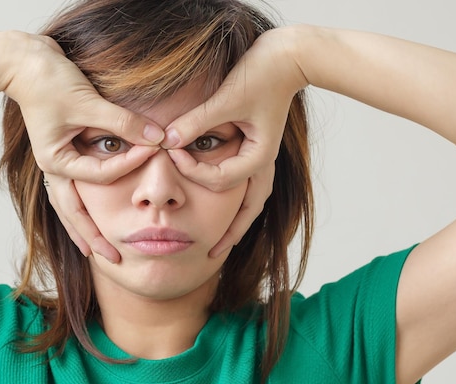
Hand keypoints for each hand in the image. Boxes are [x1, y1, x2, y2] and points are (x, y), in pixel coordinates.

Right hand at [3, 34, 163, 260]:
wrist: (23, 61)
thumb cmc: (49, 80)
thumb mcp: (87, 101)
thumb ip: (122, 122)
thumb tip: (156, 137)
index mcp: (55, 161)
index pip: (101, 175)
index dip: (129, 165)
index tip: (154, 152)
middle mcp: (53, 168)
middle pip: (74, 213)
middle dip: (93, 237)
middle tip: (114, 260)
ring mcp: (55, 164)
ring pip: (69, 207)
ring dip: (84, 229)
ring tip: (97, 252)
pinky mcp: (61, 154)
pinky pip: (73, 189)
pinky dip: (83, 206)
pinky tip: (92, 218)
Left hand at [163, 28, 307, 256]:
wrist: (288, 57)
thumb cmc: (261, 74)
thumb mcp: (227, 98)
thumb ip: (197, 122)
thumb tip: (167, 141)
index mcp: (259, 156)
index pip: (220, 179)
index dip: (192, 171)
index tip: (170, 153)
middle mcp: (263, 163)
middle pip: (248, 210)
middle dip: (229, 232)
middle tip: (210, 254)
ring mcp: (262, 159)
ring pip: (251, 202)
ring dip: (236, 222)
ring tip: (221, 244)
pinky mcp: (257, 150)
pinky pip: (248, 185)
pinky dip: (237, 201)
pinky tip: (224, 209)